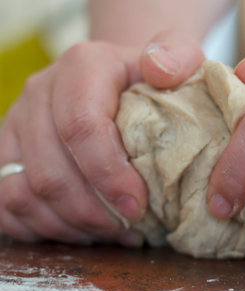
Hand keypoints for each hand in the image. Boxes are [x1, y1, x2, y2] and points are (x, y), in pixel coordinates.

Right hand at [0, 30, 203, 245]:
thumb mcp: (177, 56)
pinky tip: (82, 230)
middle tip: (130, 228)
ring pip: (23, 193)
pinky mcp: (8, 152)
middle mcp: (40, 93)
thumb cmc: (152, 79)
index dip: (108, 175)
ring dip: (69, 224)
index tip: (138, 206)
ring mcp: (17, 124)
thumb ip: (179, 56)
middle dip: (92, 212)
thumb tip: (160, 71)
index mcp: (81, 67)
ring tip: (111, 232)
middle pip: (50, 171)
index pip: (82, 126)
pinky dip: (43, 228)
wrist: (118, 81)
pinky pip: (6, 204)